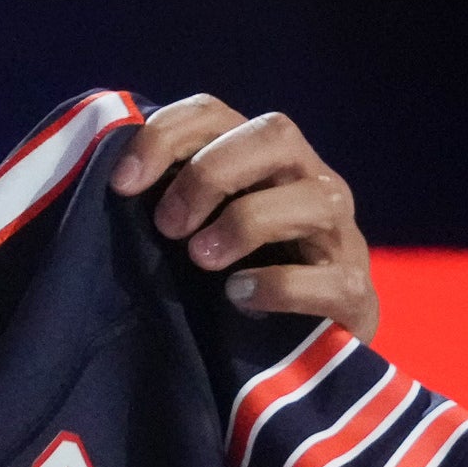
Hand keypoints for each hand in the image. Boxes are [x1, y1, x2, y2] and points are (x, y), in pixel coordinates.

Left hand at [110, 93, 379, 340]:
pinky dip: (277, 285)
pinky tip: (238, 298)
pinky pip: (330, 278)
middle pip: (275, 133)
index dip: (165, 135)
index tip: (122, 184)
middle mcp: (310, 182)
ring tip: (202, 260)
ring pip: (315, 198)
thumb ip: (168, 201)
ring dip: (246, 222)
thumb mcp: (198, 231)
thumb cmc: (235, 280)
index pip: (214, 113)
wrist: (303, 353)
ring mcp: (340, 235)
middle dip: (212, 173)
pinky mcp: (354, 292)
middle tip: (168, 226)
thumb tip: (113, 184)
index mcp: (264, 160)